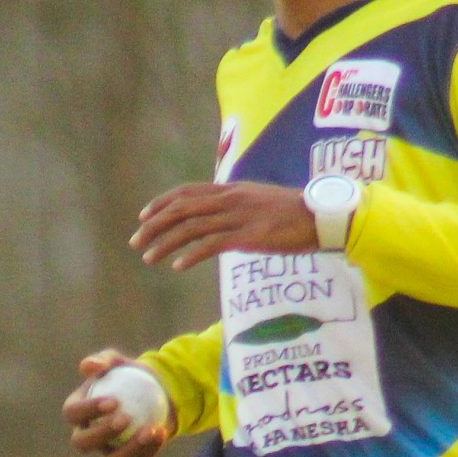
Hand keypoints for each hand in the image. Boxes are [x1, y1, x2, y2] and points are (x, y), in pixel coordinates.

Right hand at [65, 349, 170, 456]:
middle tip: (125, 418)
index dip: (88, 410)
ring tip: (148, 431)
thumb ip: (102, 360)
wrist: (151, 392)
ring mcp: (107, 452)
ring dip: (128, 450)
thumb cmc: (127, 374)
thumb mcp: (116, 361)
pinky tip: (162, 432)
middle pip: (82, 443)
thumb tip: (91, 366)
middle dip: (101, 433)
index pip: (72, 413)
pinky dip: (150, 450)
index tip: (113, 401)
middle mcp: (86, 436)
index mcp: (77, 412)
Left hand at [131, 181, 315, 271]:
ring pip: (192, 227)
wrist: (321, 217)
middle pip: (182, 209)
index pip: (187, 192)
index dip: (161, 203)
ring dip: (166, 243)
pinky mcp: (250, 236)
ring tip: (149, 258)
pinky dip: (192, 254)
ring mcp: (240, 217)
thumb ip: (237, 208)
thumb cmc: (294, 214)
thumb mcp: (260, 203)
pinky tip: (178, 266)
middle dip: (154, 226)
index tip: (143, 217)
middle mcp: (231, 200)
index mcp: (232, 190)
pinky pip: (213, 244)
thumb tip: (220, 219)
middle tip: (136, 242)